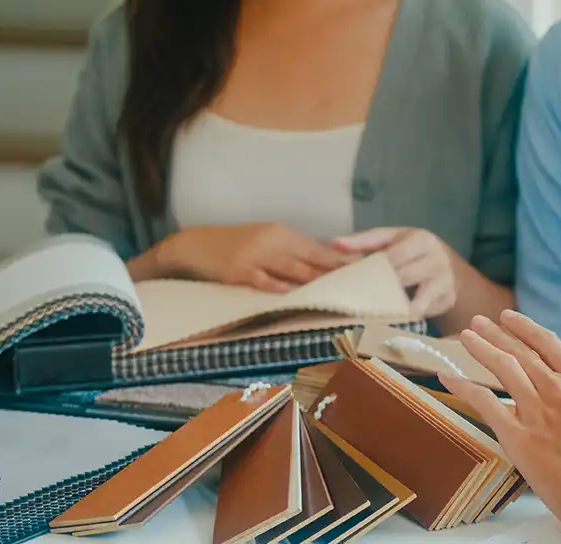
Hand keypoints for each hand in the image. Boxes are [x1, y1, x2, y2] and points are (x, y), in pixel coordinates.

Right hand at [158, 223, 355, 291]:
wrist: (195, 245)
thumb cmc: (236, 246)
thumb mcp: (267, 243)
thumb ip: (294, 253)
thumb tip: (326, 264)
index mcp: (283, 234)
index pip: (319, 249)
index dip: (342, 261)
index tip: (365, 270)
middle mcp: (273, 241)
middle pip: (311, 258)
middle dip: (335, 272)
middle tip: (360, 284)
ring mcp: (255, 255)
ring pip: (291, 268)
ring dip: (314, 280)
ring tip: (337, 292)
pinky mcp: (239, 270)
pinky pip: (262, 279)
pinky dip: (277, 286)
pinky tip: (291, 294)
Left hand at [332, 227, 458, 317]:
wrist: (447, 265)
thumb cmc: (411, 250)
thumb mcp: (391, 239)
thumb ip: (364, 241)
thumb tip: (335, 243)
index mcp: (422, 240)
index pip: (394, 258)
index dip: (376, 270)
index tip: (358, 281)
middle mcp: (438, 261)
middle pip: (404, 280)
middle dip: (382, 291)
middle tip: (361, 301)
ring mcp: (446, 283)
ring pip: (416, 304)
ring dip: (395, 311)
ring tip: (377, 314)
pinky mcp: (447, 302)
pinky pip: (423, 314)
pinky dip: (407, 317)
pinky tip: (394, 319)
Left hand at [438, 311, 560, 536]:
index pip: (547, 343)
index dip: (525, 327)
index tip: (509, 318)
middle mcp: (555, 388)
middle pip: (519, 351)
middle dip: (496, 333)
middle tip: (478, 321)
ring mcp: (534, 410)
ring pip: (502, 368)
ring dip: (481, 348)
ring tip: (467, 337)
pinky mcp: (516, 435)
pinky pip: (484, 403)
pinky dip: (464, 386)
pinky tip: (448, 376)